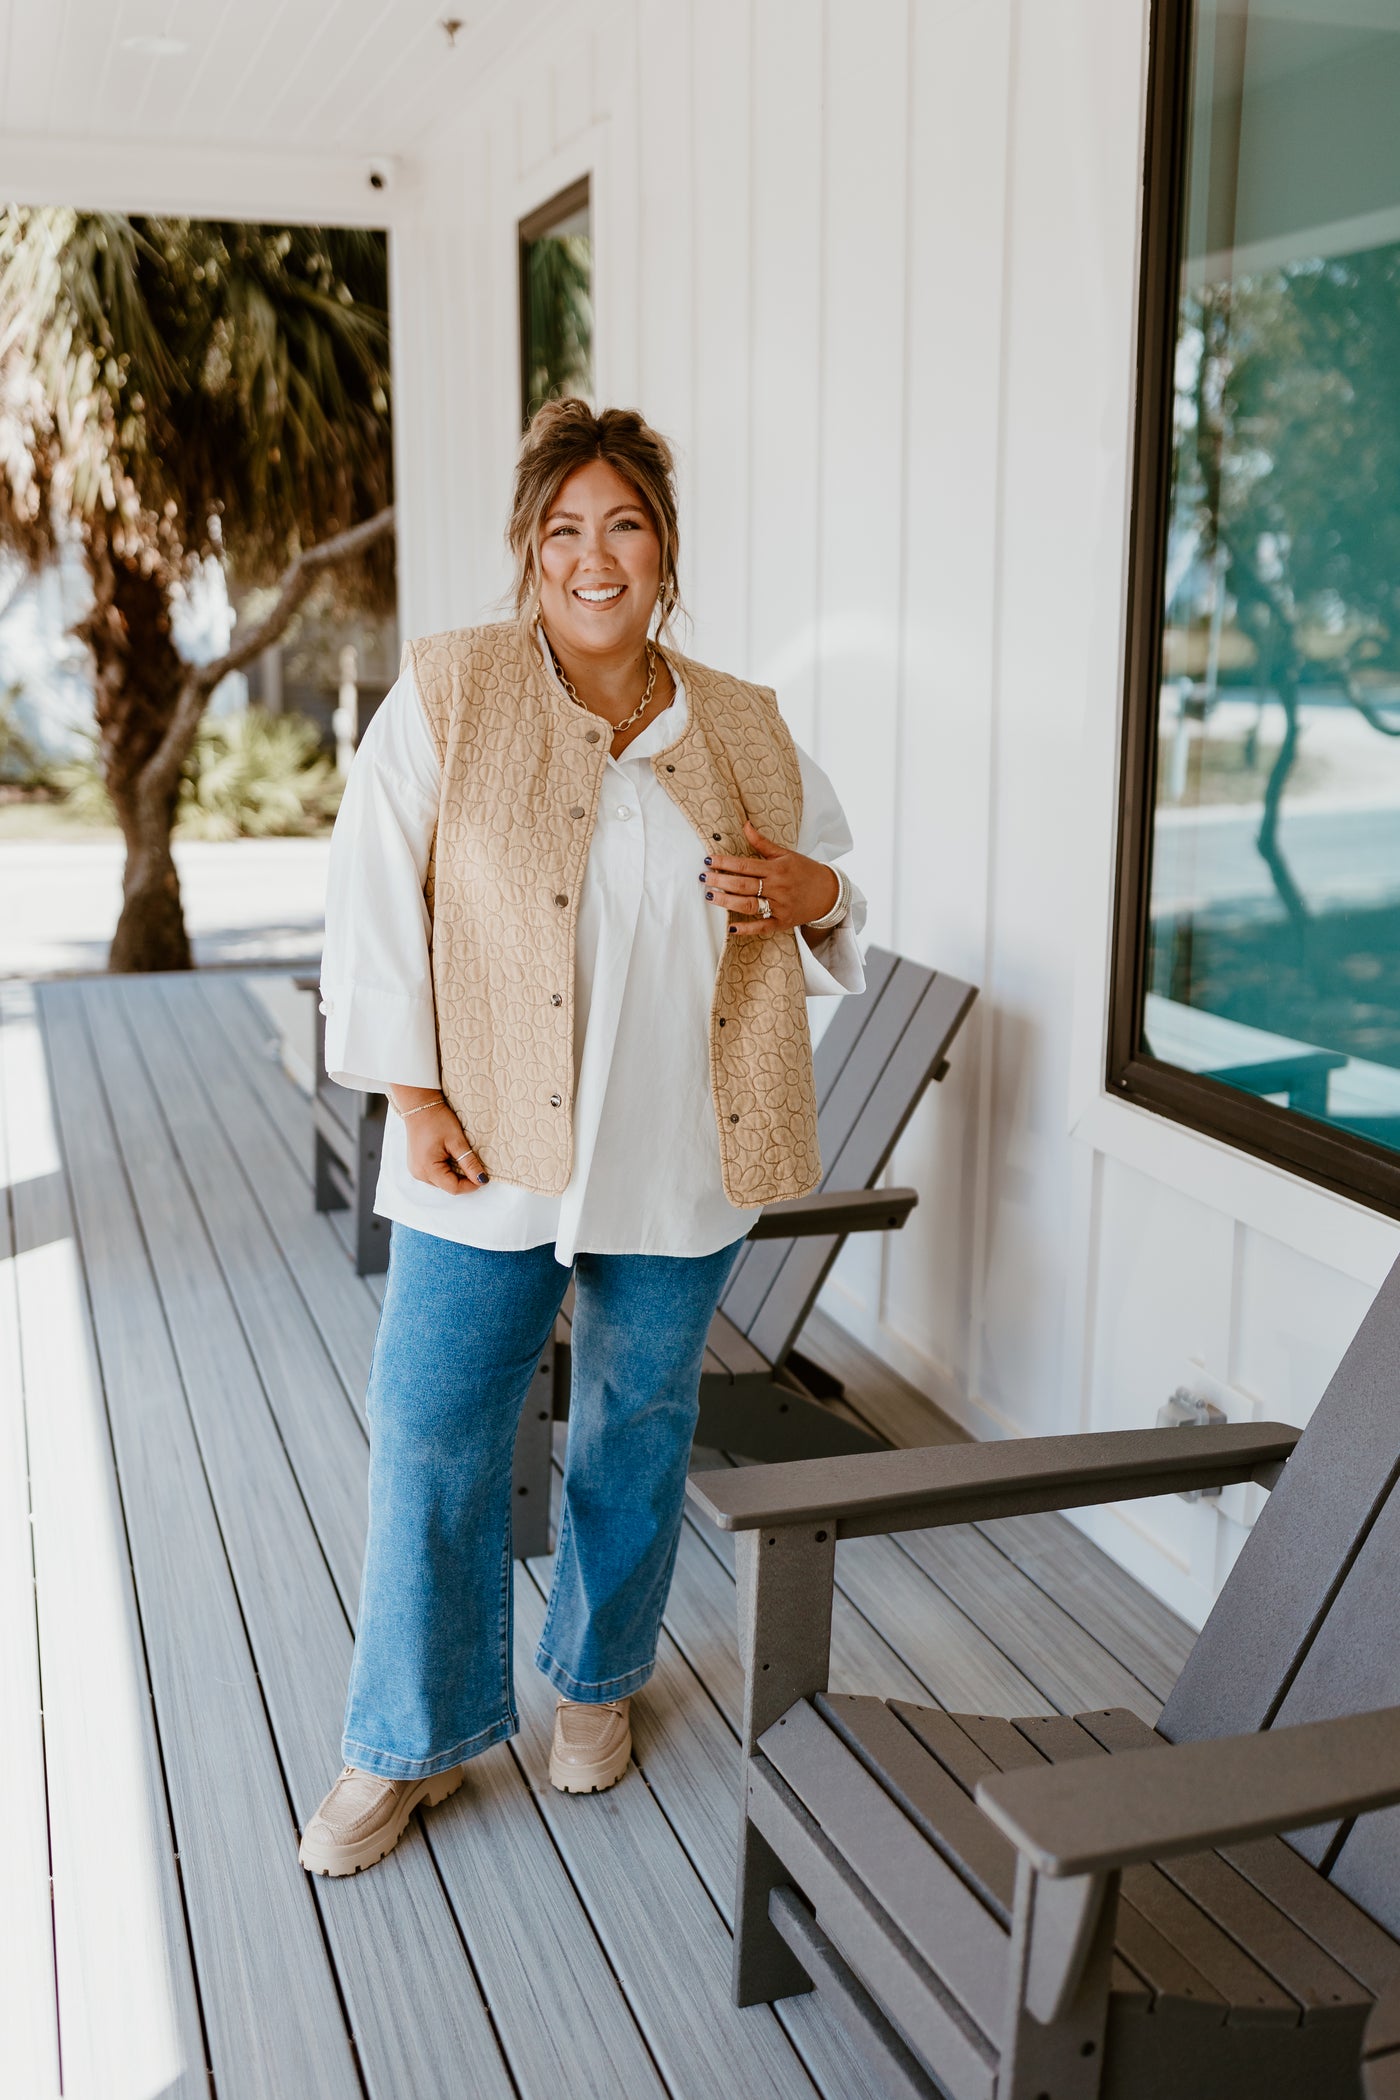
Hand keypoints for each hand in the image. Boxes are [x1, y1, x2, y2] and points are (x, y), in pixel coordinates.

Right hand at [388, 1087, 488, 1192]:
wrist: (420, 1106)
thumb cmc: (437, 1120)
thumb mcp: (457, 1141)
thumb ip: (469, 1163)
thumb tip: (482, 1179)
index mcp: (427, 1169)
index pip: (453, 1188)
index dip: (471, 1185)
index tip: (483, 1177)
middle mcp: (419, 1173)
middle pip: (447, 1186)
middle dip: (463, 1179)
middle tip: (474, 1164)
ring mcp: (416, 1170)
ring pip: (442, 1181)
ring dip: (455, 1173)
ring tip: (460, 1156)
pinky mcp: (417, 1165)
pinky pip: (435, 1174)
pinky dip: (446, 1169)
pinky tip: (450, 1156)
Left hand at [701, 819, 840, 939]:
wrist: (829, 893)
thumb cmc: (805, 871)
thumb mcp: (786, 854)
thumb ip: (762, 843)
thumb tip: (745, 825)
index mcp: (777, 869)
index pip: (745, 865)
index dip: (725, 862)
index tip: (709, 860)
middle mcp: (777, 888)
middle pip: (743, 885)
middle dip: (721, 881)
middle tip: (704, 878)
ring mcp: (780, 907)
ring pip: (748, 905)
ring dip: (727, 901)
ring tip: (710, 896)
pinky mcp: (782, 922)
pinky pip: (762, 927)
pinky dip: (746, 928)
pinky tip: (731, 926)